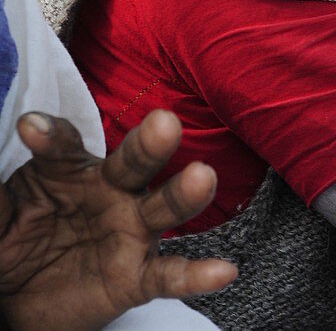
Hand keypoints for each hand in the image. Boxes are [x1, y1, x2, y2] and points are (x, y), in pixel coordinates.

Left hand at [0, 109, 236, 330]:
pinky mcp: (137, 275)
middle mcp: (109, 190)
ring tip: (203, 176)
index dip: (51, 136)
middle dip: (148, 143)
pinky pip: (169, 275)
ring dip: (183, 193)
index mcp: (70, 169)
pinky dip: (197, 274)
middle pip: (132, 161)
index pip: (65, 145)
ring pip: (162, 206)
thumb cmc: (16, 239)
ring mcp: (129, 230)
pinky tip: (224, 270)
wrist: (25, 301)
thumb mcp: (0, 219)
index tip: (31, 128)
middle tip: (164, 123)